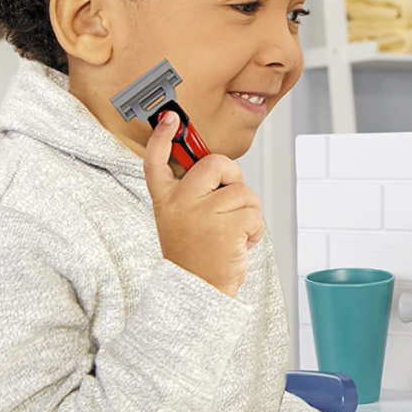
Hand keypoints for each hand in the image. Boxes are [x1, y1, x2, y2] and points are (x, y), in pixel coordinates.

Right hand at [144, 111, 264, 296]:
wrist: (196, 292)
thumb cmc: (194, 257)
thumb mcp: (181, 221)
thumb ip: (194, 195)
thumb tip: (221, 173)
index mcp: (166, 200)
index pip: (156, 161)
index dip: (163, 137)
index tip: (169, 119)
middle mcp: (181, 203)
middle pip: (217, 164)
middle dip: (234, 177)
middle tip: (231, 198)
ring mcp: (204, 214)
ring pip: (244, 192)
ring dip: (248, 212)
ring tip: (233, 233)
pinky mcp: (227, 227)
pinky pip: (255, 213)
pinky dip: (255, 230)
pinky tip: (240, 244)